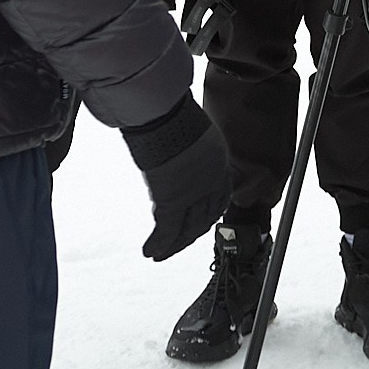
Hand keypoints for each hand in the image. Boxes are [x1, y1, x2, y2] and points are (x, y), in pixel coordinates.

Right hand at [120, 94, 231, 260]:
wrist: (167, 115)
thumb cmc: (176, 114)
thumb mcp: (194, 128)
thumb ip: (192, 141)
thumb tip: (178, 136)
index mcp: (218, 163)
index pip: (219, 198)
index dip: (210, 213)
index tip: (202, 222)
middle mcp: (210, 182)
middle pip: (204, 217)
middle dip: (190, 235)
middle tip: (178, 245)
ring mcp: (192, 194)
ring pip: (186, 228)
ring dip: (173, 245)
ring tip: (160, 254)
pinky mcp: (172, 201)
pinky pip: (166, 229)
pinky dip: (158, 243)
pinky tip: (150, 251)